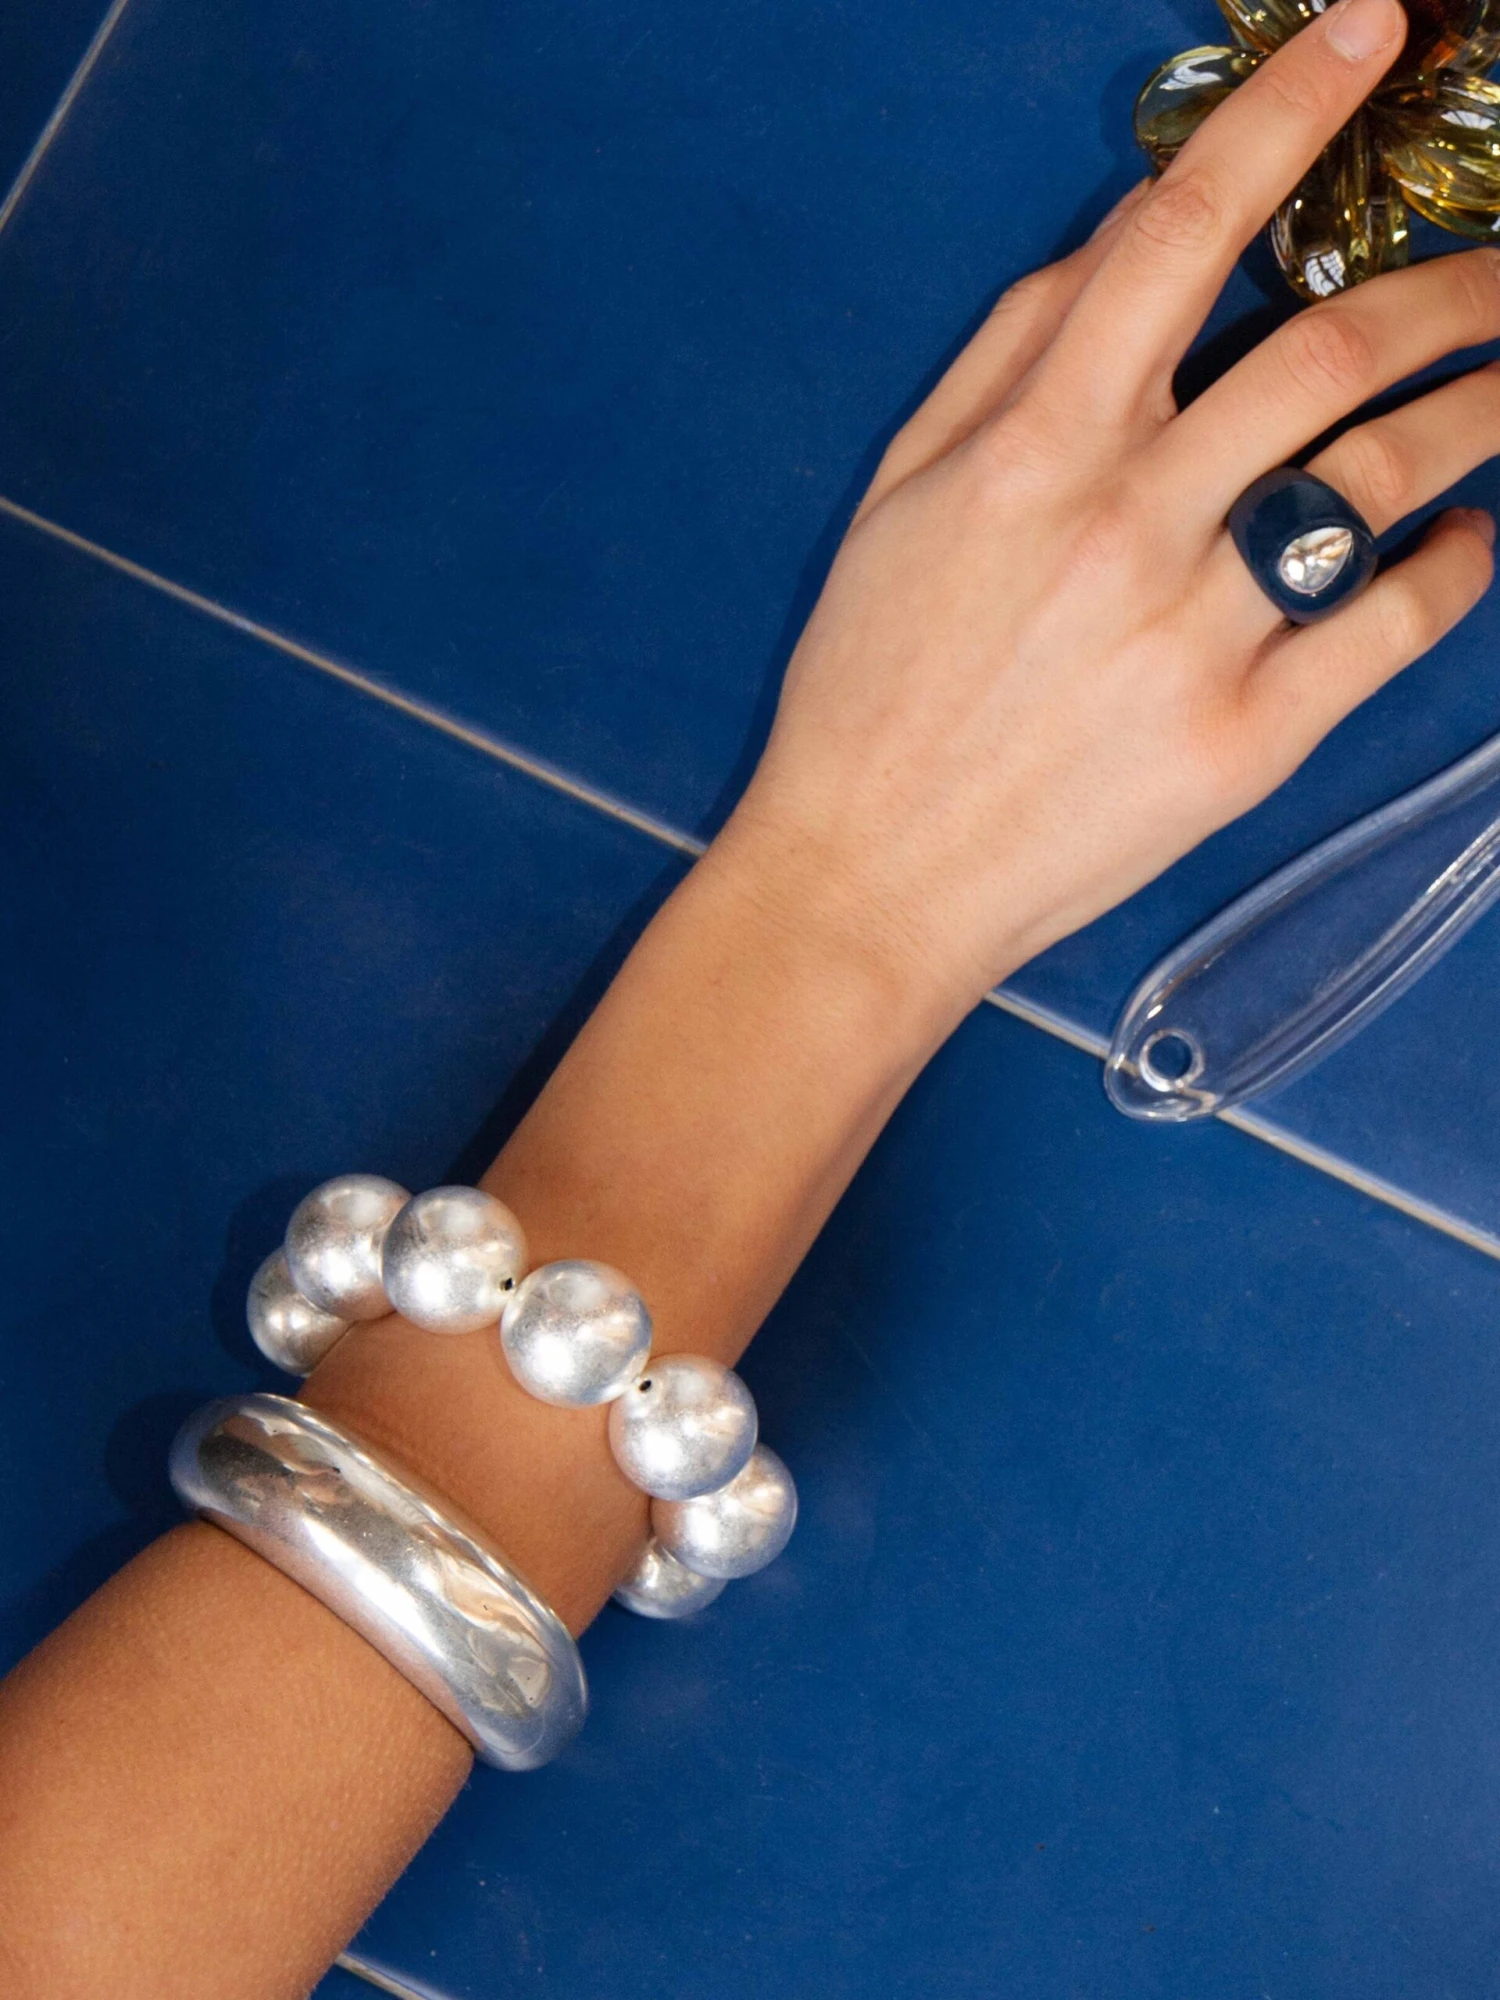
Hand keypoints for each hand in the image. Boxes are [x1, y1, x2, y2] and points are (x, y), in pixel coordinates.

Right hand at [732, 0, 1498, 1018]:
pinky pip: (1392, 626)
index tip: (1371, 38)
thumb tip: (1116, 247)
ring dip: (1485, 405)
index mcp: (1036, 449)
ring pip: (1389, 474)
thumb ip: (1007, 356)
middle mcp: (1129, 523)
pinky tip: (1469, 538)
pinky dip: (1457, 567)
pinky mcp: (1246, 740)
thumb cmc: (870, 693)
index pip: (1182, 234)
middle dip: (1451, 280)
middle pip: (1334, 349)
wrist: (871, 878)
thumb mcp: (902, 498)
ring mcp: (1197, 634)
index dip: (1289, 116)